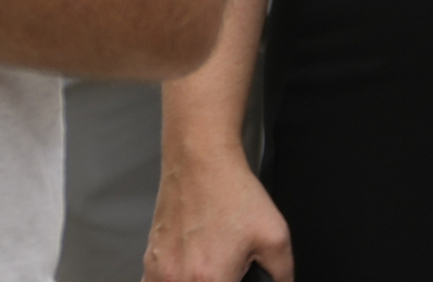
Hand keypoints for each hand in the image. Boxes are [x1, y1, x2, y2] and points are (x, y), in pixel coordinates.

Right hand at [147, 137, 294, 281]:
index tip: (238, 280)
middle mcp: (179, 280)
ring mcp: (160, 274)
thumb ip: (283, 273)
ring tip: (209, 273)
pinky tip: (188, 277)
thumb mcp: (274, 234)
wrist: (200, 161)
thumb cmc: (231, 192)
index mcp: (211, 280)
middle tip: (226, 274)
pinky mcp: (150, 263)